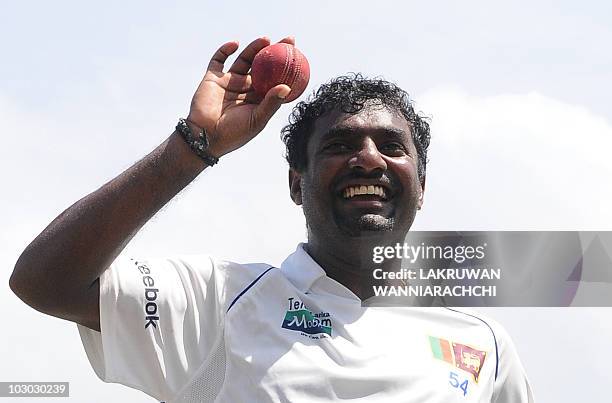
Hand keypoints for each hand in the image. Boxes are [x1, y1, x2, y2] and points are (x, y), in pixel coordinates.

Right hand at [187, 36, 294, 156]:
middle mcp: (245, 88)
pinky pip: (219, 60)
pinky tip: (236, 43)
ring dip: (254, 48)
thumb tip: (287, 87)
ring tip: (266, 39)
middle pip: (262, 66)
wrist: (206, 136)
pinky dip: (225, 49)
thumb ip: (271, 103)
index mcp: (258, 99)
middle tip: (288, 41)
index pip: (275, 78)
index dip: (286, 67)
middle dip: (275, 52)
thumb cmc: (234, 133)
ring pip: (244, 59)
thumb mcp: (257, 119)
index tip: (297, 55)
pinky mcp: (213, 78)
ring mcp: (229, 82)